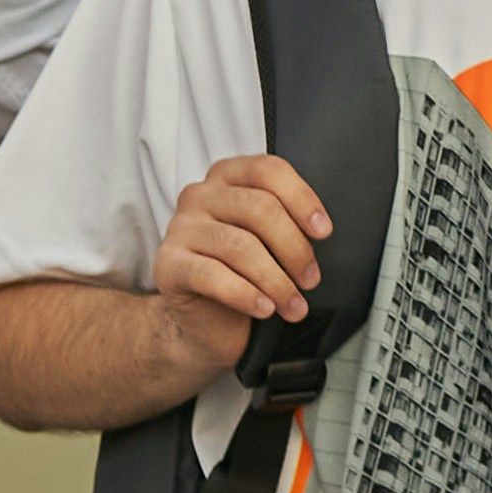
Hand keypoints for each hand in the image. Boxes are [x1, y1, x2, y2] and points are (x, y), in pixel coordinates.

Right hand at [151, 154, 329, 362]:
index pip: (269, 171)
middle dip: (294, 248)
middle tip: (310, 280)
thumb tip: (320, 231)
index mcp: (227, 177)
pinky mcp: (167, 264)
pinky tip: (264, 309)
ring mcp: (180, 227)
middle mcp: (200, 195)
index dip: (302, 199)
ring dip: (276, 280)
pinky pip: (212, 275)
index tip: (324, 231)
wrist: (206, 321)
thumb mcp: (269, 241)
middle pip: (259, 208)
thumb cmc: (243, 273)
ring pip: (240, 245)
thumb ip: (287, 223)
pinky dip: (246, 295)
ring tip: (294, 306)